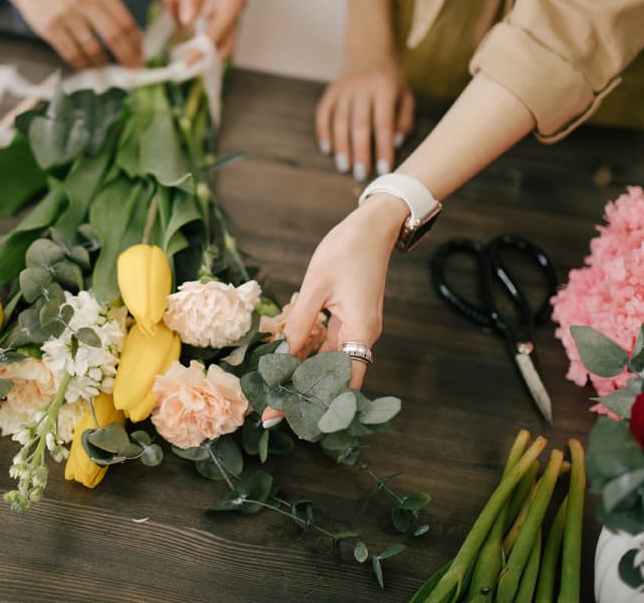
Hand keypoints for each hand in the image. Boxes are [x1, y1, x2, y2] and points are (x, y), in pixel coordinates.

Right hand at [2, 0, 142, 69]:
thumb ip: (108, 6)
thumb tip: (132, 36)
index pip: (125, 21)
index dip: (137, 42)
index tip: (144, 56)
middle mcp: (83, 0)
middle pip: (113, 37)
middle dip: (127, 58)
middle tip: (135, 71)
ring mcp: (65, 15)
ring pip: (92, 50)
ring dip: (105, 66)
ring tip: (112, 75)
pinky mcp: (49, 28)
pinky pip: (71, 54)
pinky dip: (83, 65)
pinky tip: (90, 70)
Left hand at [163, 0, 245, 58]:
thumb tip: (187, 22)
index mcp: (234, 2)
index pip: (221, 34)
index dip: (204, 50)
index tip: (188, 63)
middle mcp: (226, 10)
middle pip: (218, 43)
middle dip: (198, 53)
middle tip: (178, 63)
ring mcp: (213, 9)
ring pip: (196, 31)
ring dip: (181, 21)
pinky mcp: (199, 5)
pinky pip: (185, 18)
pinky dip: (176, 11)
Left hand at [261, 196, 406, 428]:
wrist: (374, 226)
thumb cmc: (347, 249)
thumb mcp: (316, 285)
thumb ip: (301, 321)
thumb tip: (285, 353)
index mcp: (360, 331)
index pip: (341, 383)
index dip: (316, 405)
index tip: (288, 417)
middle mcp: (363, 335)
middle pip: (334, 377)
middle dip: (304, 395)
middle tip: (270, 412)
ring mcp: (357, 327)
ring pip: (329, 362)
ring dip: (304, 376)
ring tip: (273, 392)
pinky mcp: (350, 319)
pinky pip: (329, 344)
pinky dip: (309, 354)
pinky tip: (286, 362)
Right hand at [316, 56, 415, 180]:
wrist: (369, 50)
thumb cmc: (390, 81)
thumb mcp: (405, 96)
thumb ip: (404, 120)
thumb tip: (395, 144)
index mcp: (384, 88)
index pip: (383, 123)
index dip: (383, 147)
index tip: (384, 169)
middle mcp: (362, 87)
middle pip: (359, 124)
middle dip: (359, 151)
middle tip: (360, 174)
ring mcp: (343, 88)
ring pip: (340, 120)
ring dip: (341, 146)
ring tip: (344, 167)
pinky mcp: (330, 90)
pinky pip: (323, 113)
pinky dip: (323, 132)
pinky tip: (328, 149)